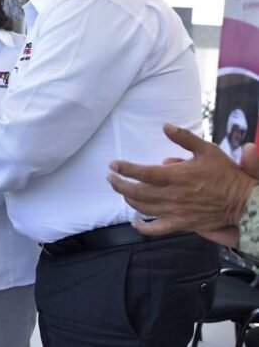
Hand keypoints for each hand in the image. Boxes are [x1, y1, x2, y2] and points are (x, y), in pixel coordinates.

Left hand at [107, 123, 257, 241]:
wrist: (243, 201)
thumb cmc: (225, 173)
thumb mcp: (207, 149)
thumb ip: (184, 138)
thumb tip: (165, 125)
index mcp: (176, 176)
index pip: (143, 173)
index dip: (126, 169)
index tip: (113, 165)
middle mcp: (172, 195)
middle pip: (137, 192)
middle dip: (120, 184)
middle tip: (111, 177)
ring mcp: (175, 212)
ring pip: (143, 208)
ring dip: (128, 199)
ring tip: (122, 190)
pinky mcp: (180, 224)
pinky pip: (157, 229)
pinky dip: (142, 227)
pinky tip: (134, 222)